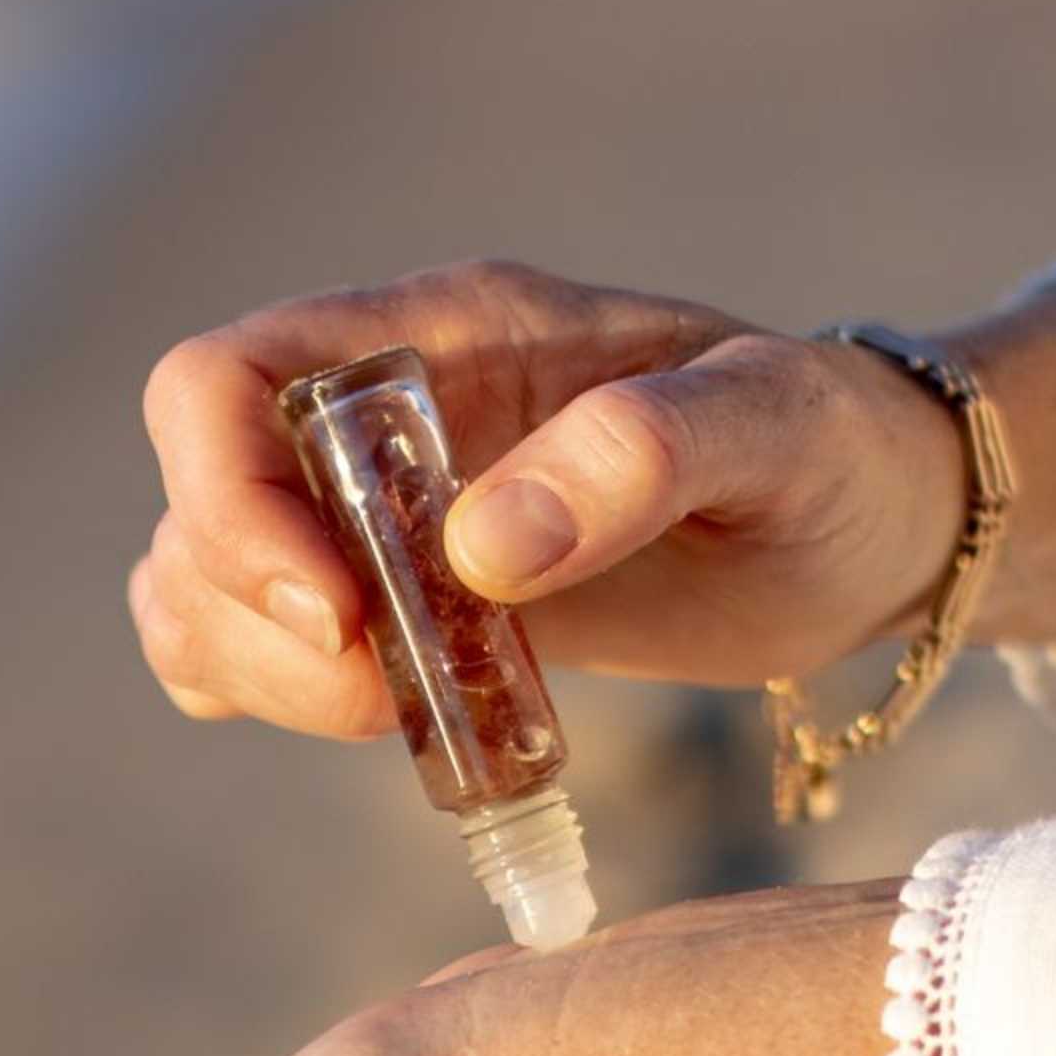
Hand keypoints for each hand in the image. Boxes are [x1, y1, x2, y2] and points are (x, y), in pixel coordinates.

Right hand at [129, 258, 965, 734]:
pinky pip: (255, 650)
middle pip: (194, 507)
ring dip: (264, 676)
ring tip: (407, 710)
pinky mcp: (396, 608)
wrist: (861, 529)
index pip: (223, 385)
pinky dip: (282, 699)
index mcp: (443, 337)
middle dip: (262, 626)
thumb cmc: (829, 455)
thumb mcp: (775, 429)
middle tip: (393, 694)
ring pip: (198, 589)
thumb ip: (641, 455)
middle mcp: (378, 421)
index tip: (344, 614)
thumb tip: (484, 548)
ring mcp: (375, 517)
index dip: (233, 506)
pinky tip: (406, 718)